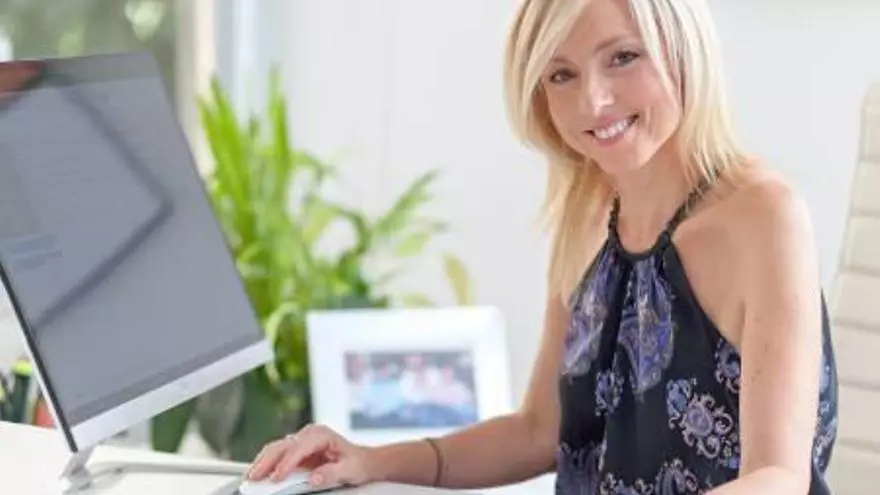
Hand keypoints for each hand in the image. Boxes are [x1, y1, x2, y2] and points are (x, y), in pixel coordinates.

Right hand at [246, 424, 373, 487]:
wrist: (361, 461)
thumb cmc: (357, 463)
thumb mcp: (349, 470)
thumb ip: (331, 473)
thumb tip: (314, 478)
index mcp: (321, 435)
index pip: (299, 448)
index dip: (286, 463)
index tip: (277, 477)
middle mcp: (309, 434)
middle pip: (282, 446)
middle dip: (266, 461)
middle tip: (255, 477)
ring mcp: (301, 441)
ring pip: (276, 448)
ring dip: (262, 462)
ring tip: (251, 476)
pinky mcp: (296, 450)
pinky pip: (277, 455)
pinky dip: (266, 463)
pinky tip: (259, 472)